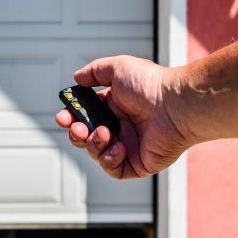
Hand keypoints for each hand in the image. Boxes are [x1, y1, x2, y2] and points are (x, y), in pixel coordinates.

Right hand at [55, 55, 190, 178]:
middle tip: (78, 128)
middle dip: (76, 133)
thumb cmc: (151, 85)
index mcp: (114, 106)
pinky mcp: (137, 163)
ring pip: (96, 153)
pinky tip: (118, 146)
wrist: (175, 106)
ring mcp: (129, 146)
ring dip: (93, 144)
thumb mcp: (117, 68)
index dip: (70, 117)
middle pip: (86, 137)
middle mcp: (121, 126)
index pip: (85, 115)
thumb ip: (94, 72)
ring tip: (105, 133)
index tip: (63, 116)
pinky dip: (109, 159)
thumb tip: (77, 78)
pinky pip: (113, 169)